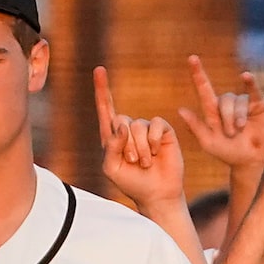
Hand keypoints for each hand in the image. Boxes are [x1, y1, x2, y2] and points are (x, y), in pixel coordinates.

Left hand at [94, 68, 185, 216]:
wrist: (157, 194)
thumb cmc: (132, 183)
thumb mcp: (112, 169)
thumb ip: (111, 147)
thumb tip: (122, 125)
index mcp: (113, 136)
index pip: (106, 109)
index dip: (102, 90)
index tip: (99, 70)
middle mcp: (129, 129)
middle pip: (121, 120)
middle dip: (126, 145)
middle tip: (133, 163)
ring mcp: (147, 129)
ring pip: (138, 126)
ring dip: (140, 149)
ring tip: (145, 163)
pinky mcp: (164, 130)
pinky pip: (156, 125)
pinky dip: (154, 141)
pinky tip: (157, 152)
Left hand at [176, 58, 263, 173]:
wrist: (252, 160)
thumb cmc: (228, 153)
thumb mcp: (208, 142)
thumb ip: (195, 127)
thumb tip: (180, 110)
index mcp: (213, 111)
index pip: (204, 90)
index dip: (198, 74)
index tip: (192, 58)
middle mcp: (227, 104)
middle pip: (223, 100)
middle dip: (226, 118)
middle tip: (230, 134)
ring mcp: (243, 102)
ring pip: (237, 101)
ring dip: (237, 117)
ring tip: (240, 130)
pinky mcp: (258, 102)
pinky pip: (253, 89)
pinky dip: (250, 82)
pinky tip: (246, 76)